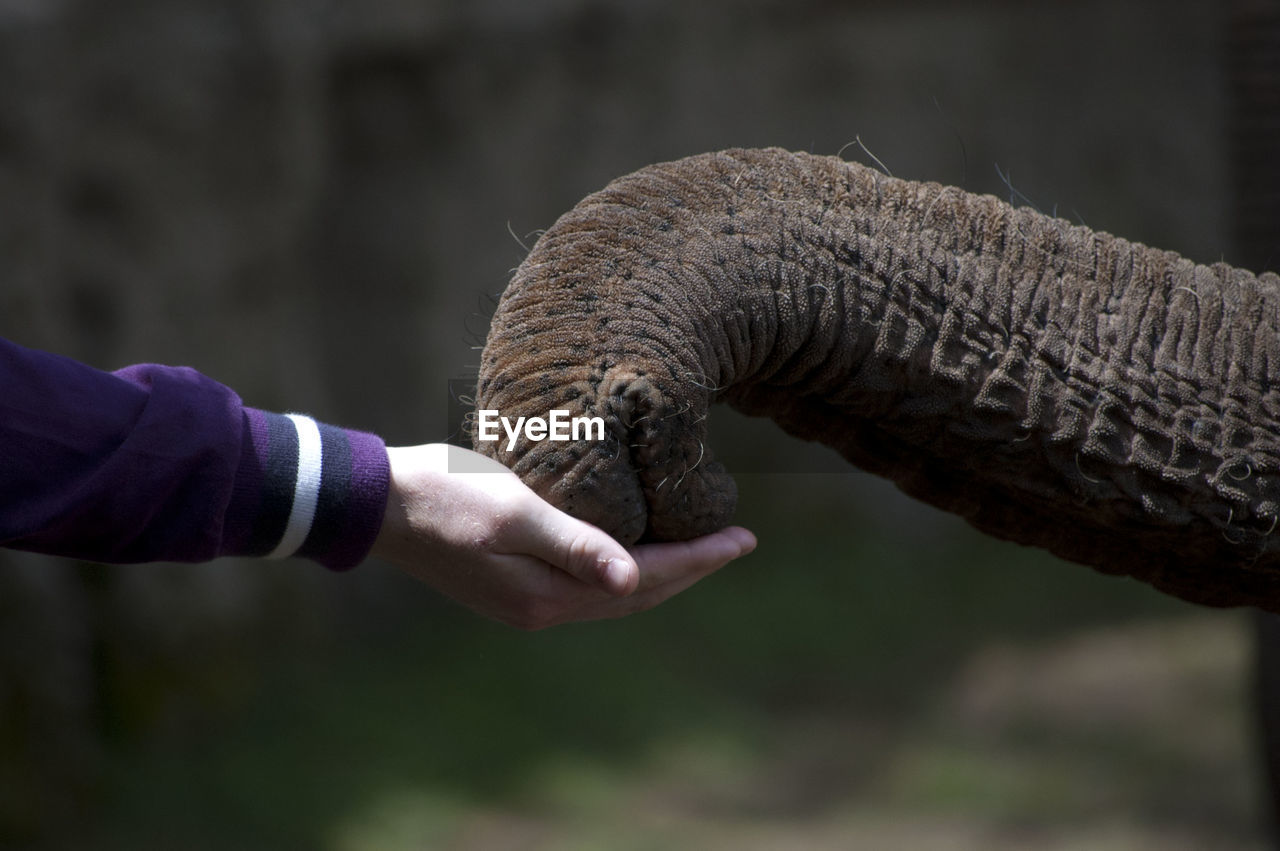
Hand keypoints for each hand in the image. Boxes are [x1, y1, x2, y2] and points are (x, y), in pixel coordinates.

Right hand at [369, 444, 755, 629]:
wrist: (378, 506)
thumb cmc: (445, 495)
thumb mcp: (513, 511)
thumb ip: (574, 543)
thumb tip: (633, 578)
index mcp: (548, 594)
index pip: (646, 578)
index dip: (699, 560)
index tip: (745, 539)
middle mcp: (543, 608)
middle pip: (638, 593)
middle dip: (692, 569)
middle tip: (737, 543)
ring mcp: (526, 603)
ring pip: (615, 592)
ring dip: (661, 573)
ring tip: (700, 550)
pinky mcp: (513, 587)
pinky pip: (588, 585)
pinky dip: (624, 570)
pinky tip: (634, 550)